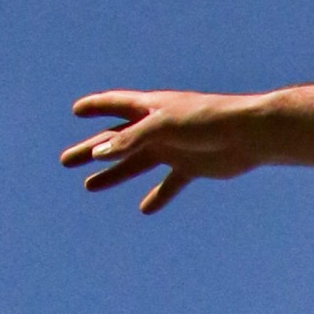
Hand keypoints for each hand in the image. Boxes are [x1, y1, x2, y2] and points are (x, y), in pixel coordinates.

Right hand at [64, 89, 270, 214]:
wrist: (249, 135)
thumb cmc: (207, 120)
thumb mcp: (163, 126)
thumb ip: (131, 140)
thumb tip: (99, 152)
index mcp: (151, 107)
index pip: (116, 104)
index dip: (96, 106)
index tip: (76, 111)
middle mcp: (159, 127)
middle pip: (117, 139)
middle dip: (91, 149)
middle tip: (65, 161)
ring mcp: (174, 147)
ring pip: (137, 163)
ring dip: (114, 173)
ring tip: (89, 186)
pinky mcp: (191, 166)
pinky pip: (170, 183)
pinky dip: (158, 195)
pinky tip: (145, 209)